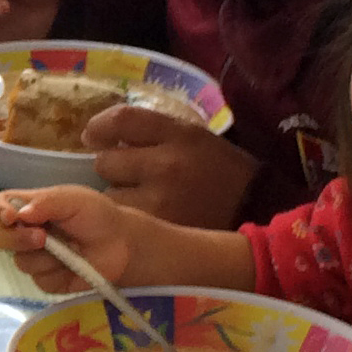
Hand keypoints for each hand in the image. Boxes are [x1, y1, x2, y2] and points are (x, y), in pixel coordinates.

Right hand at [0, 185, 143, 292]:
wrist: (123, 244)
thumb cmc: (97, 216)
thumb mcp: (75, 200)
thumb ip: (47, 203)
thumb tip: (19, 214)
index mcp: (29, 209)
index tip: (10, 217)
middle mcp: (27, 233)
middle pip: (1, 238)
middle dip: (18, 239)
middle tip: (42, 237)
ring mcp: (36, 258)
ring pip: (21, 262)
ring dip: (44, 257)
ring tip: (69, 250)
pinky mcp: (48, 280)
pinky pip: (40, 280)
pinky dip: (57, 272)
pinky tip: (73, 265)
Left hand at [85, 105, 261, 229]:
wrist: (257, 210)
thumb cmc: (221, 171)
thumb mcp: (194, 136)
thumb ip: (153, 132)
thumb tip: (102, 132)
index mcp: (180, 134)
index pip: (122, 120)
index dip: (100, 127)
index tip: (93, 136)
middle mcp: (167, 165)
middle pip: (106, 160)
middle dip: (111, 166)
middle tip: (127, 173)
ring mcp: (161, 201)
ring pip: (108, 195)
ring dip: (115, 195)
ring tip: (138, 198)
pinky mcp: (158, 230)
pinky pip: (121, 220)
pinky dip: (123, 219)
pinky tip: (140, 217)